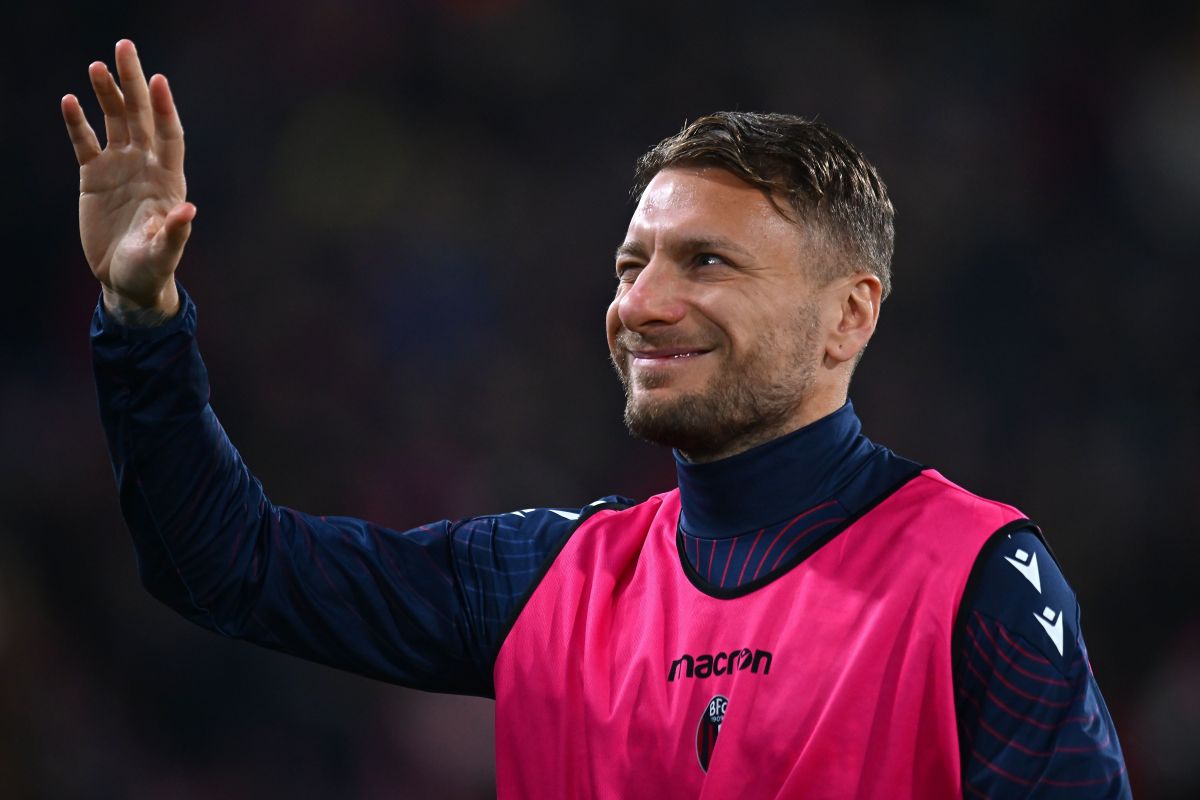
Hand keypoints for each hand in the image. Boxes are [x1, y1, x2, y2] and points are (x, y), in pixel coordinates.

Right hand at [62, 39, 194, 318]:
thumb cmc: (152, 268)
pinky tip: (70, 100)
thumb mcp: (163, 253)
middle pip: (141, 116)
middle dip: (134, 82)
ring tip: (97, 67)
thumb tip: (189, 211)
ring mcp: (120, 167)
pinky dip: (77, 122)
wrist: (127, 280)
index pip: (169, 134)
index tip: (159, 80)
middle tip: (125, 47)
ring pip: (114, 121)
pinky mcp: (94, 175)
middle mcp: (146, 165)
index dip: (164, 108)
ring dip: (107, 94)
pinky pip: (85, 142)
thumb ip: (174, 232)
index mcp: (168, 179)